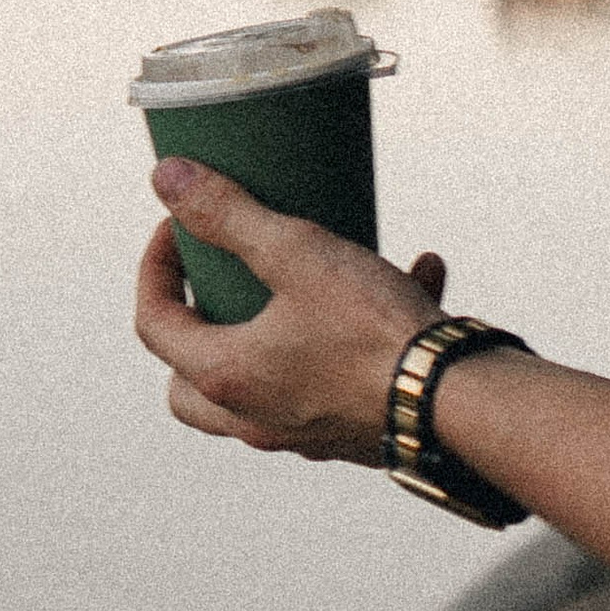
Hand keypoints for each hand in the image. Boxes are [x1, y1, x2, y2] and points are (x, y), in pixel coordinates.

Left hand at [135, 159, 450, 461]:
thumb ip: (229, 215)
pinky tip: (413, 278)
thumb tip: (168, 178)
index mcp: (227, 376)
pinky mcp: (351, 431)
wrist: (455, 402)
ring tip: (310, 278)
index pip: (154, 324)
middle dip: (194, 327)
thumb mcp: (297, 253)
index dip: (155, 267)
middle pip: (190, 382)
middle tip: (217, 279)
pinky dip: (357, 337)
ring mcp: (302, 432)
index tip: (178, 225)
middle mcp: (255, 416)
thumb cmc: (373, 331)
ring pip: (262, 386)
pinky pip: (338, 380)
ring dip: (274, 331)